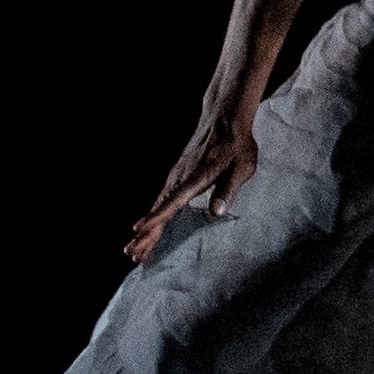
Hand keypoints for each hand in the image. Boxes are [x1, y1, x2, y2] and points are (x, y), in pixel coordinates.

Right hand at [129, 104, 259, 260]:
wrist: (224, 119)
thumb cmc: (237, 145)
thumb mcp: (242, 166)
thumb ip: (228, 189)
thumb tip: (216, 213)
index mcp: (196, 177)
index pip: (172, 202)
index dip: (157, 218)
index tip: (139, 231)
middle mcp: (180, 178)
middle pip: (159, 209)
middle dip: (145, 234)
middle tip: (131, 254)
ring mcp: (176, 177)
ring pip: (157, 207)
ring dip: (146, 229)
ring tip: (134, 250)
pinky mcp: (176, 176)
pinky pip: (161, 200)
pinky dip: (152, 216)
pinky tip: (146, 228)